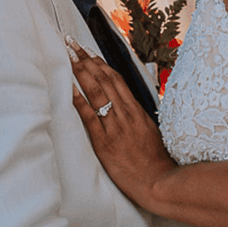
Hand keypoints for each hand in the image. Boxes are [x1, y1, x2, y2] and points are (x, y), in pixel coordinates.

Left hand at [66, 36, 173, 207]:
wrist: (159, 182)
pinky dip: (78, 99)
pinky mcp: (104, 141)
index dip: (100, 64)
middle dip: (86, 59)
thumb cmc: (156, 161)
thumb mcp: (151, 131)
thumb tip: (130, 105)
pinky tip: (68, 87)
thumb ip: (139, 116)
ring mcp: (115, 126)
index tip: (88, 52)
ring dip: (81, 71)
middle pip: (104, 79)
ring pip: (97, 91)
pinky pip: (90, 116)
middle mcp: (126, 114)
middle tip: (71, 44)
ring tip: (68, 56)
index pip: (116, 79)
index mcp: (136, 111)